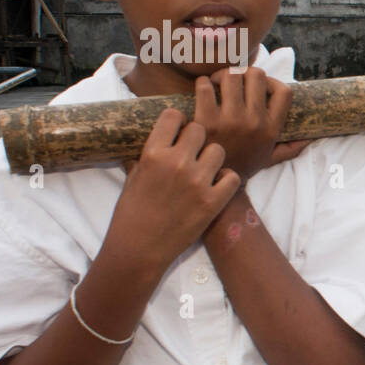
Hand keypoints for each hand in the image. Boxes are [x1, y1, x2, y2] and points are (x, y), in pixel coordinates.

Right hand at [108, 108, 240, 270]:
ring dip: (213, 158)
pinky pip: (232, 176)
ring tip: (204, 171)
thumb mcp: (133, 175)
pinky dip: (227, 180)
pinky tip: (216, 186)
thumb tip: (159, 133)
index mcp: (152, 153)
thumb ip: (149, 153)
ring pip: (218, 150)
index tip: (179, 130)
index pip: (174, 116)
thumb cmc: (132, 212)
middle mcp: (176, 163)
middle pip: (200, 130)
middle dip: (197, 139)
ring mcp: (197, 182)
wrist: (139, 248)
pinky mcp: (213, 201)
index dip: (178, 122)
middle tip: (193, 152)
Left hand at [194, 66, 309, 182]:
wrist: (213, 183)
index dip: (272, 82)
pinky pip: (205, 86)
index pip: (284, 91)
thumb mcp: (270, 159)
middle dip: (245, 73)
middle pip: (256, 75)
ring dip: (223, 74)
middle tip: (235, 81)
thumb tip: (310, 140)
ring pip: (231, 75)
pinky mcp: (206, 120)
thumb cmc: (242, 166)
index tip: (260, 87)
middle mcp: (254, 122)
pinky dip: (203, 83)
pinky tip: (204, 91)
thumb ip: (291, 149)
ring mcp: (230, 121)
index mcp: (271, 129)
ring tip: (218, 83)